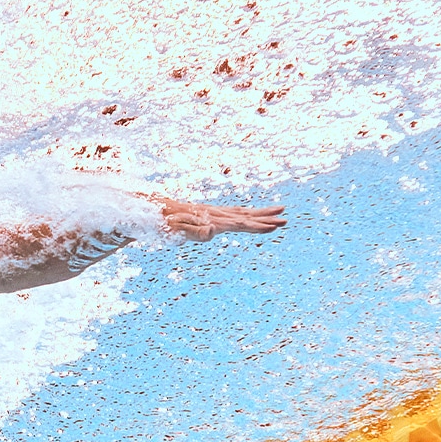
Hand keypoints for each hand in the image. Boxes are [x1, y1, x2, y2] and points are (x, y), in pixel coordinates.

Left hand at [159, 199, 286, 241]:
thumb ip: (195, 231)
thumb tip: (213, 230)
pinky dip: (249, 212)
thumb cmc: (164, 224)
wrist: (154, 209)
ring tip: (281, 210)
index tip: (274, 227)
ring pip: (243, 212)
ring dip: (262, 213)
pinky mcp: (211, 213)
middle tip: (286, 220)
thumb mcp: (176, 231)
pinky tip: (255, 214)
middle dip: (266, 219)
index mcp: (212, 220)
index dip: (257, 226)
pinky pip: (235, 212)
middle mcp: (216, 214)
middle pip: (246, 216)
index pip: (239, 224)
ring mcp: (214, 212)